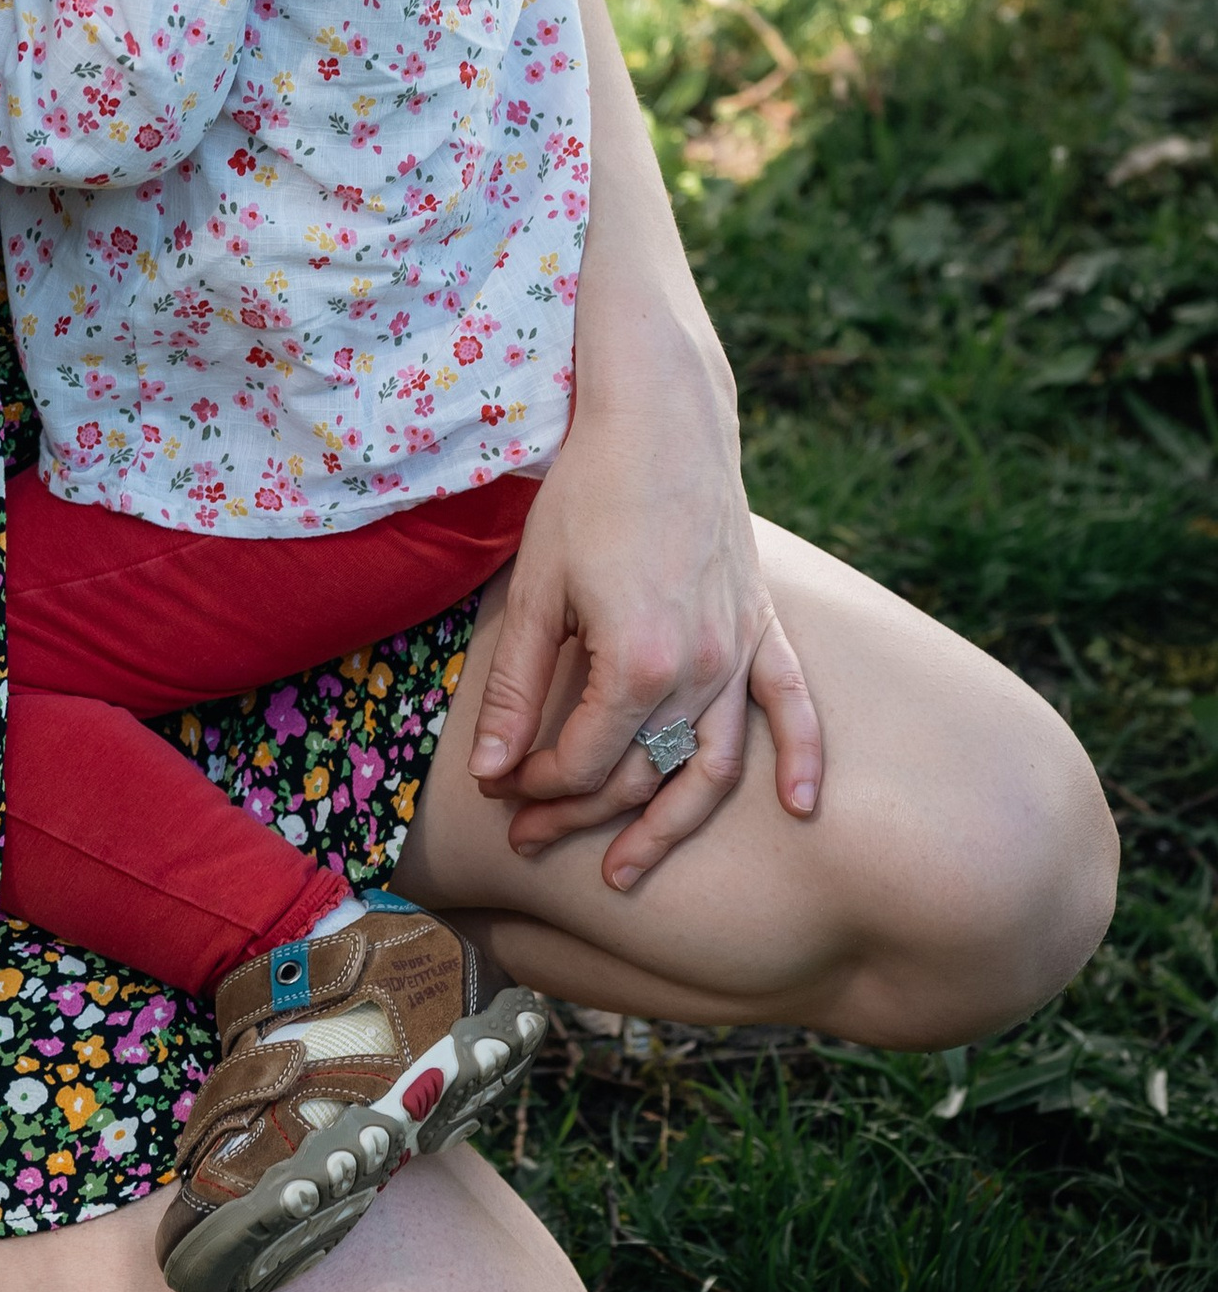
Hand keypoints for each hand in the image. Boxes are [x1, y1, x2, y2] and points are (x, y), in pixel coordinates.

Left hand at [463, 353, 822, 891]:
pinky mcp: (763, 626)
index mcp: (637, 662)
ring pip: (712, 767)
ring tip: (628, 868)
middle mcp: (700, 670)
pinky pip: (791, 705)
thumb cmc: (587, 496)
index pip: (582, 761)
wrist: (660, 422)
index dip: (534, 788)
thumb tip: (489, 772)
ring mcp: (740, 651)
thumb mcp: (537, 591)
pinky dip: (801, 758)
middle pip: (640, 775)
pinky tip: (802, 807)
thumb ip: (514, 688)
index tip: (498, 791)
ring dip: (671, 824)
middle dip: (578, 815)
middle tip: (529, 838)